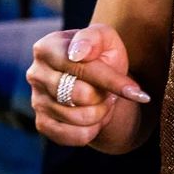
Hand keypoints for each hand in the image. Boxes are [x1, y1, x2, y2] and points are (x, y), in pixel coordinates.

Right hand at [27, 24, 150, 146]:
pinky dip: (93, 130)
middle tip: (109, 91)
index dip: (112, 81)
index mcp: (47, 47)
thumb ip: (94, 37)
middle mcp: (36, 74)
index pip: (82, 68)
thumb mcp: (105, 39)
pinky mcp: (43, 124)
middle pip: (80, 95)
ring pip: (79, 118)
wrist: (95, 82)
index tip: (137, 92)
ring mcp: (37, 101)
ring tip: (101, 102)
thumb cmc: (100, 56)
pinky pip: (75, 136)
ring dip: (101, 113)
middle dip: (104, 96)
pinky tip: (93, 118)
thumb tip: (79, 53)